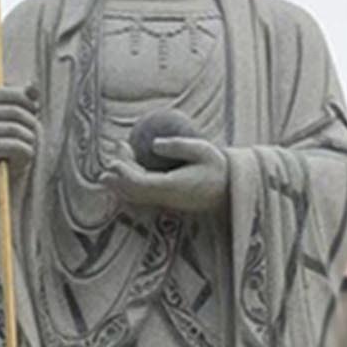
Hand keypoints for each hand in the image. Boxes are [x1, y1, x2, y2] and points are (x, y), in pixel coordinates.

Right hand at [0, 84, 39, 184]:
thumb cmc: (4, 134)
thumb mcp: (16, 113)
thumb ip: (26, 96)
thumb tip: (32, 85)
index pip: (18, 95)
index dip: (31, 106)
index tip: (33, 115)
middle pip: (17, 113)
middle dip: (31, 125)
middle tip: (31, 135)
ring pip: (17, 131)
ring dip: (29, 140)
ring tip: (25, 146)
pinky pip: (16, 146)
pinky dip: (26, 153)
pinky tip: (19, 157)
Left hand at [105, 136, 229, 212]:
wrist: (230, 190)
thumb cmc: (218, 167)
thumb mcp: (203, 150)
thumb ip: (178, 146)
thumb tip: (153, 143)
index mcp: (172, 187)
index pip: (140, 182)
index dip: (124, 171)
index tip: (116, 156)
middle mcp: (165, 198)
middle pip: (132, 191)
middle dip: (117, 173)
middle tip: (117, 146)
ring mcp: (165, 202)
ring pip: (135, 195)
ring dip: (121, 179)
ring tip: (116, 157)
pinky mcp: (166, 201)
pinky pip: (142, 194)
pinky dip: (131, 181)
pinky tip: (130, 166)